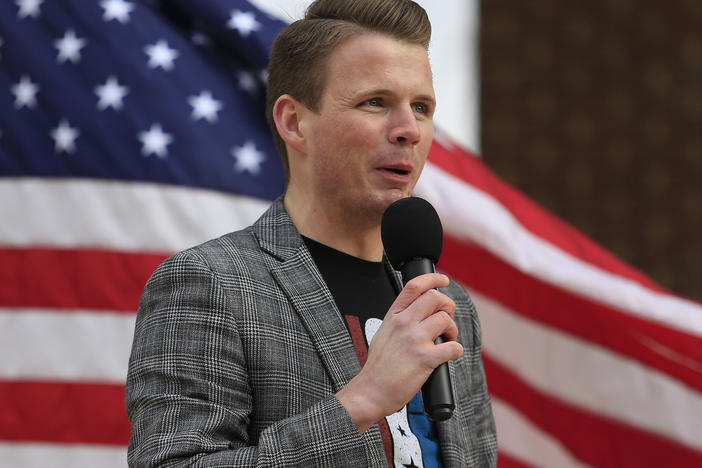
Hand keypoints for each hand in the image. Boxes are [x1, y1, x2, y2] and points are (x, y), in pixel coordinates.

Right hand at [336, 273, 462, 432]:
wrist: (371, 391)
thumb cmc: (378, 366)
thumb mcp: (384, 332)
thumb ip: (400, 319)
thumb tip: (420, 311)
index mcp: (394, 315)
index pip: (414, 286)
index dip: (433, 279)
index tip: (444, 280)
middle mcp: (404, 323)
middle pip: (435, 298)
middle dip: (448, 306)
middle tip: (446, 319)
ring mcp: (414, 339)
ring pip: (446, 320)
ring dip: (453, 330)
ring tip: (447, 339)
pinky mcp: (425, 358)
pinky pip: (453, 346)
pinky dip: (456, 350)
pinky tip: (449, 354)